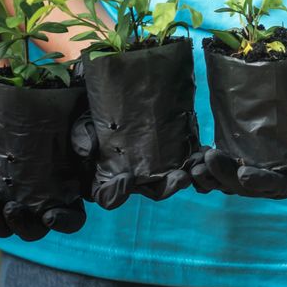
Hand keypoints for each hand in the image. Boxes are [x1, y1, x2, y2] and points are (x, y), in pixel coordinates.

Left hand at [0, 79, 87, 240]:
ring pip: (5, 228)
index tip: (51, 216)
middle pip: (35, 231)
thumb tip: (87, 154)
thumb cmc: (55, 110)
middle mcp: (38, 201)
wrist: (13, 96)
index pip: (71, 220)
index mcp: (66, 192)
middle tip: (14, 208)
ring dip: (0, 222)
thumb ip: (89, 136)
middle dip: (24, 226)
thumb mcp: (78, 118)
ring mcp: (11, 197)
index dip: (64, 222)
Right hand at [76, 109, 193, 208]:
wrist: (116, 90)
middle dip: (167, 187)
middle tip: (179, 179)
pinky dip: (197, 160)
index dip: (117, 194)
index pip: (110, 196)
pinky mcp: (175, 151)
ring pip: (173, 179)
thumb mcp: (81, 125)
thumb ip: (82, 139)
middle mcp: (135, 176)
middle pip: (152, 190)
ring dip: (185, 177)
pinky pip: (188, 161)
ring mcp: (156, 165)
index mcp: (108, 177)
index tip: (126, 180)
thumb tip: (85, 150)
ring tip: (194, 168)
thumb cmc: (93, 114)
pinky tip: (204, 153)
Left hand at [191, 64, 286, 198]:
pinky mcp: (246, 160)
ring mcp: (260, 172)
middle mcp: (278, 181)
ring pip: (231, 182)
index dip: (260, 182)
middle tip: (209, 161)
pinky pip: (225, 168)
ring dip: (211, 177)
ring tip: (194, 166)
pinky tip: (194, 157)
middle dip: (226, 177)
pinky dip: (209, 165)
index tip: (243, 173)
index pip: (279, 186)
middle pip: (248, 187)